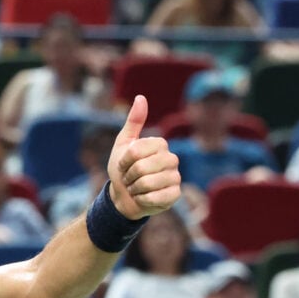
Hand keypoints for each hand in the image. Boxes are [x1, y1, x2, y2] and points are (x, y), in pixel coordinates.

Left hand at [107, 96, 181, 219]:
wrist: (123, 197)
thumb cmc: (123, 169)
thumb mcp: (123, 144)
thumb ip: (133, 122)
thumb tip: (141, 97)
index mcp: (160, 144)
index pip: (136, 151)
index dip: (124, 161)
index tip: (123, 165)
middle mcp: (172, 159)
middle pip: (142, 168)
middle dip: (128, 176)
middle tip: (129, 179)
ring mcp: (176, 177)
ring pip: (147, 183)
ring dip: (134, 189)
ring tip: (136, 188)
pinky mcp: (175, 195)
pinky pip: (155, 198)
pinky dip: (142, 200)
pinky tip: (143, 198)